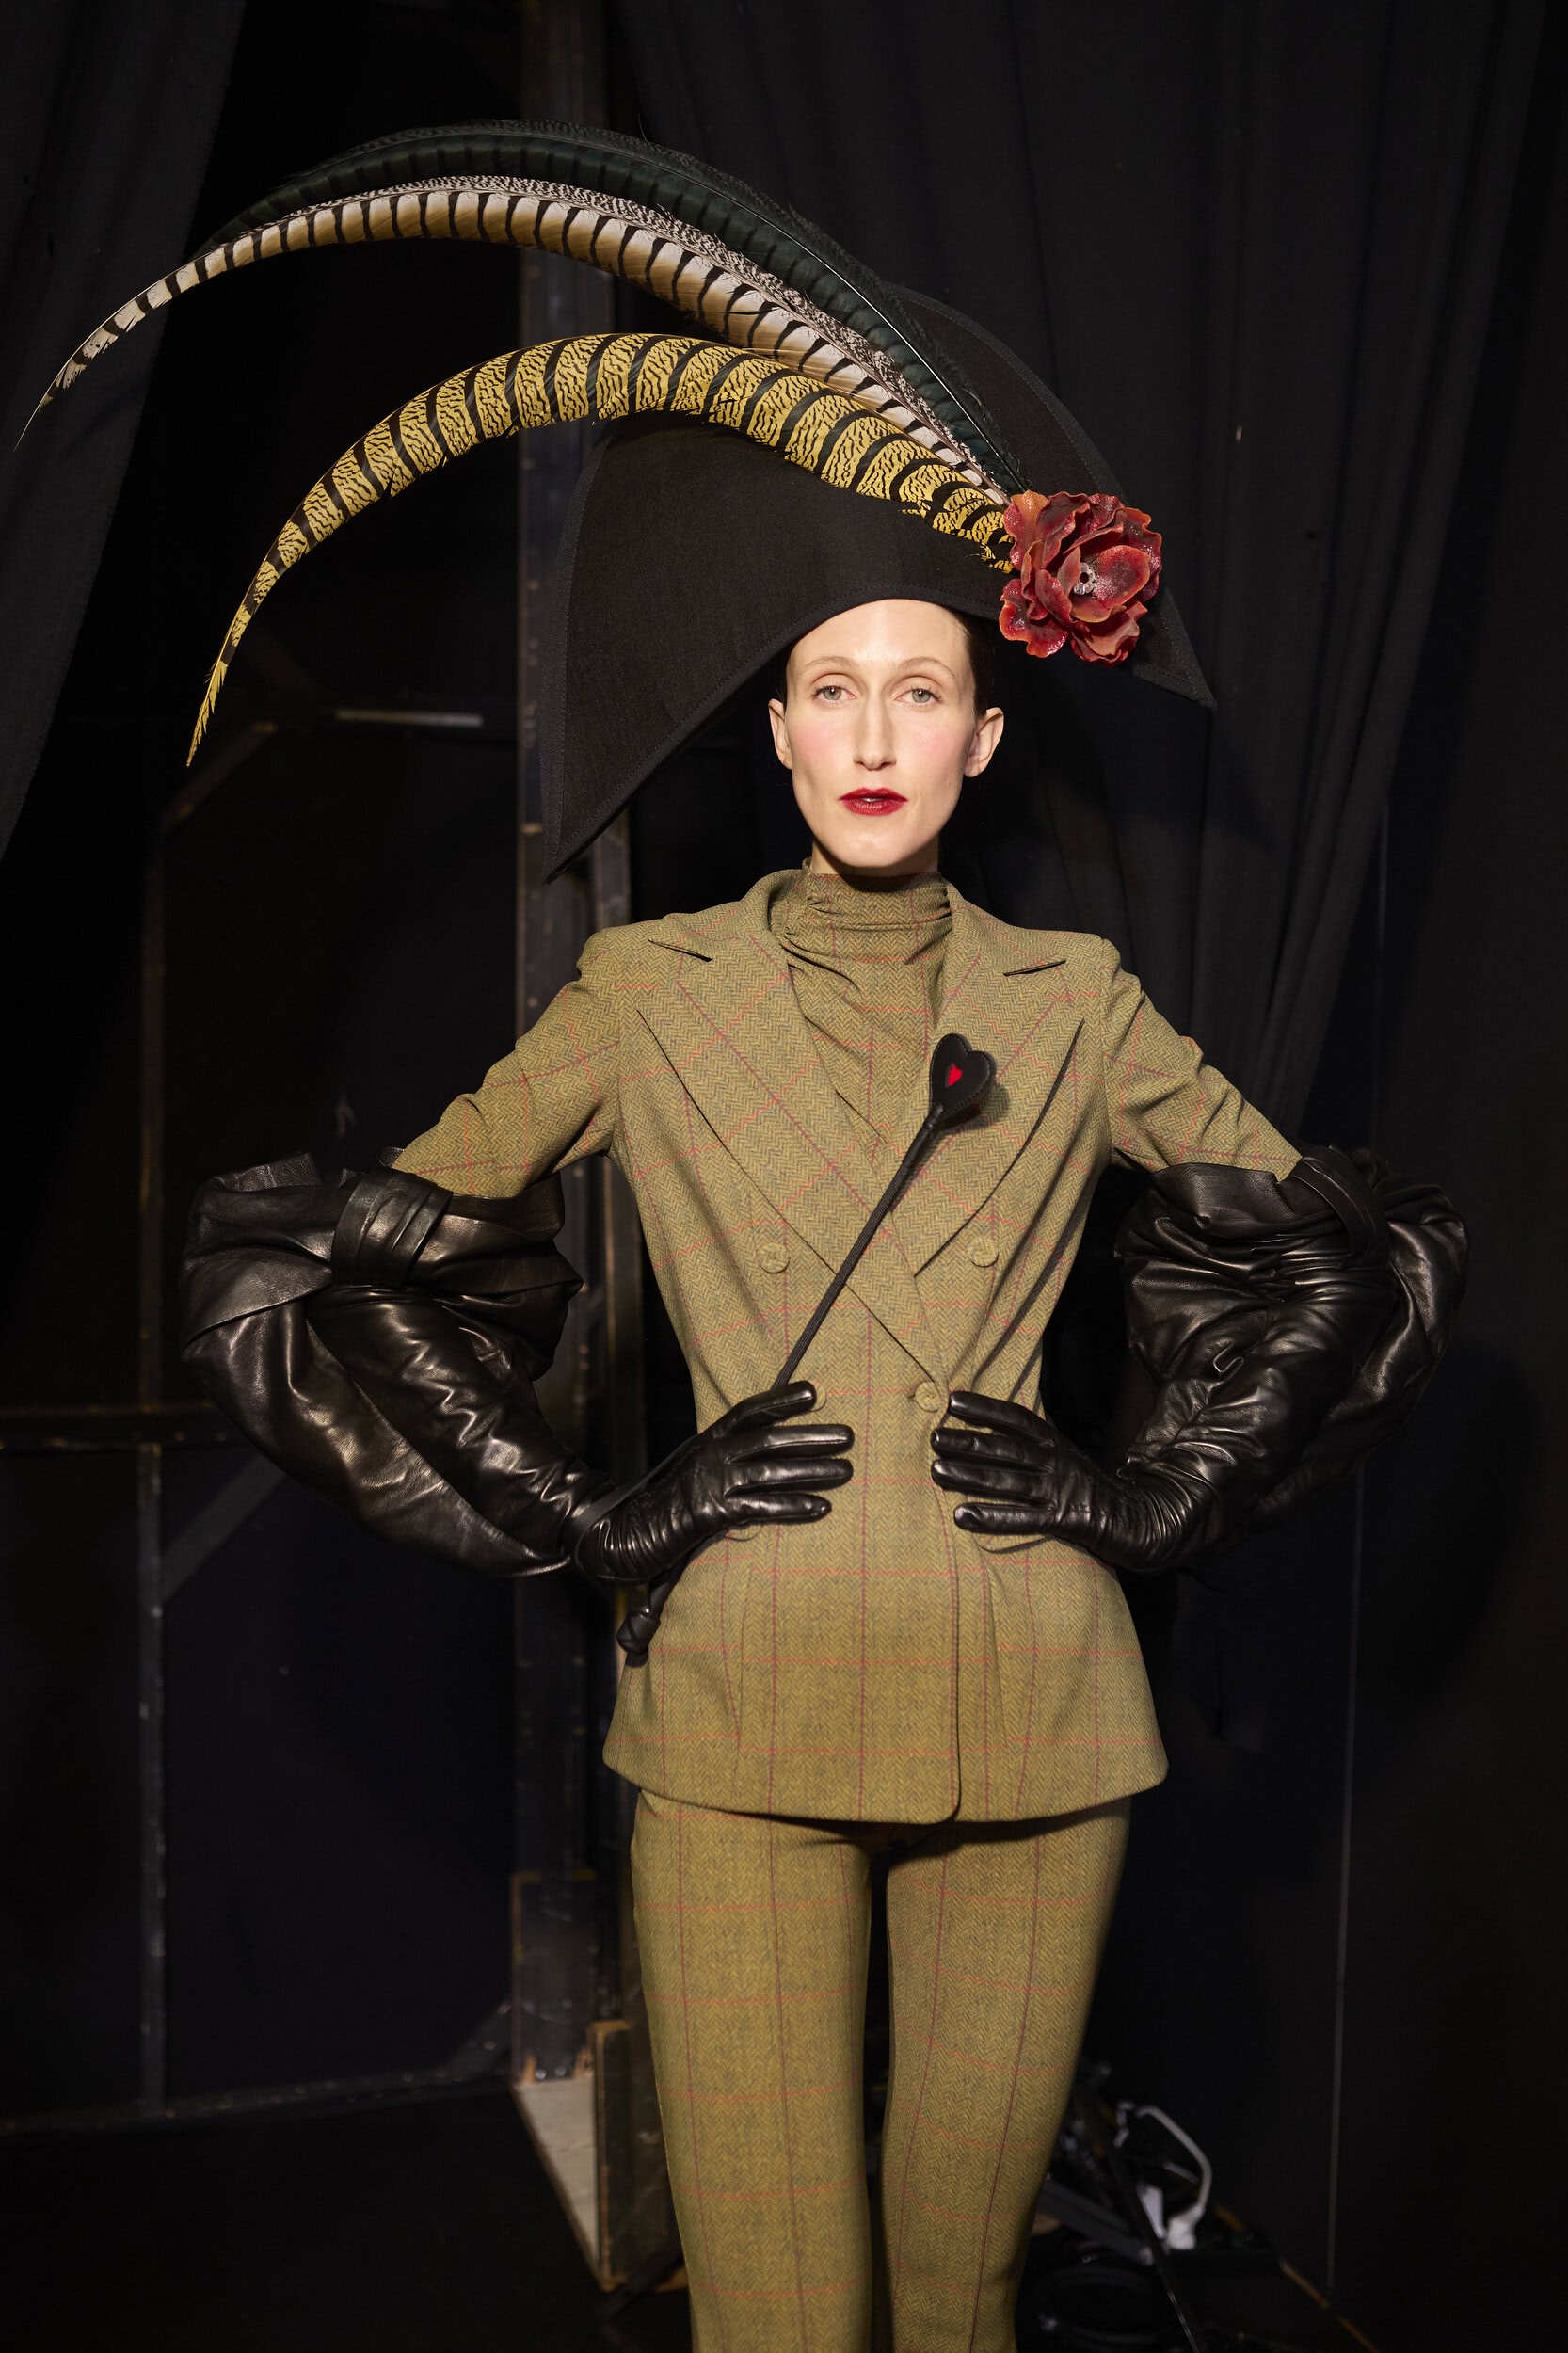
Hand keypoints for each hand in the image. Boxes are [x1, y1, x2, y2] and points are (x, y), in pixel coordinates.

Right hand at [574, 1381, 853, 1587]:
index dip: (781, 1399)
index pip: (749, 1411)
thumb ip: (726, 1458)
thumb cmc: (666, 1503)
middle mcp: (711, 1455)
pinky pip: (760, 1508)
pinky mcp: (710, 1514)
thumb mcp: (695, 1469)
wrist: (625, 1533)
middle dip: (811, 1436)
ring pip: (770, 1472)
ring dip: (812, 1471)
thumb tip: (766, 1453)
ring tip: (846, 1471)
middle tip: (848, 1436)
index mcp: (708, 1440)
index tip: (813, 1392)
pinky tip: (820, 1508)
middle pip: (769, 1439)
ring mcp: (710, 1484)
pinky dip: (792, 1506)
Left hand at [930, 1390, 1203, 1572]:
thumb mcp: (1064, 1458)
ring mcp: (1058, 1490)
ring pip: (1007, 1480)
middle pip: (1005, 1448)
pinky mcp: (1063, 1520)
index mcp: (1054, 1443)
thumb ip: (1035, 1447)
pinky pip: (1021, 1519)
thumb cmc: (1089, 1488)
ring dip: (970, 1476)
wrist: (1139, 1518)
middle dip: (968, 1441)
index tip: (953, 1401)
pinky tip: (962, 1516)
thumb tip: (992, 1435)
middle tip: (933, 1437)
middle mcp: (1055, 1461)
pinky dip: (991, 1517)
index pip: (1016, 1419)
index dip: (985, 1408)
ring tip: (936, 1471)